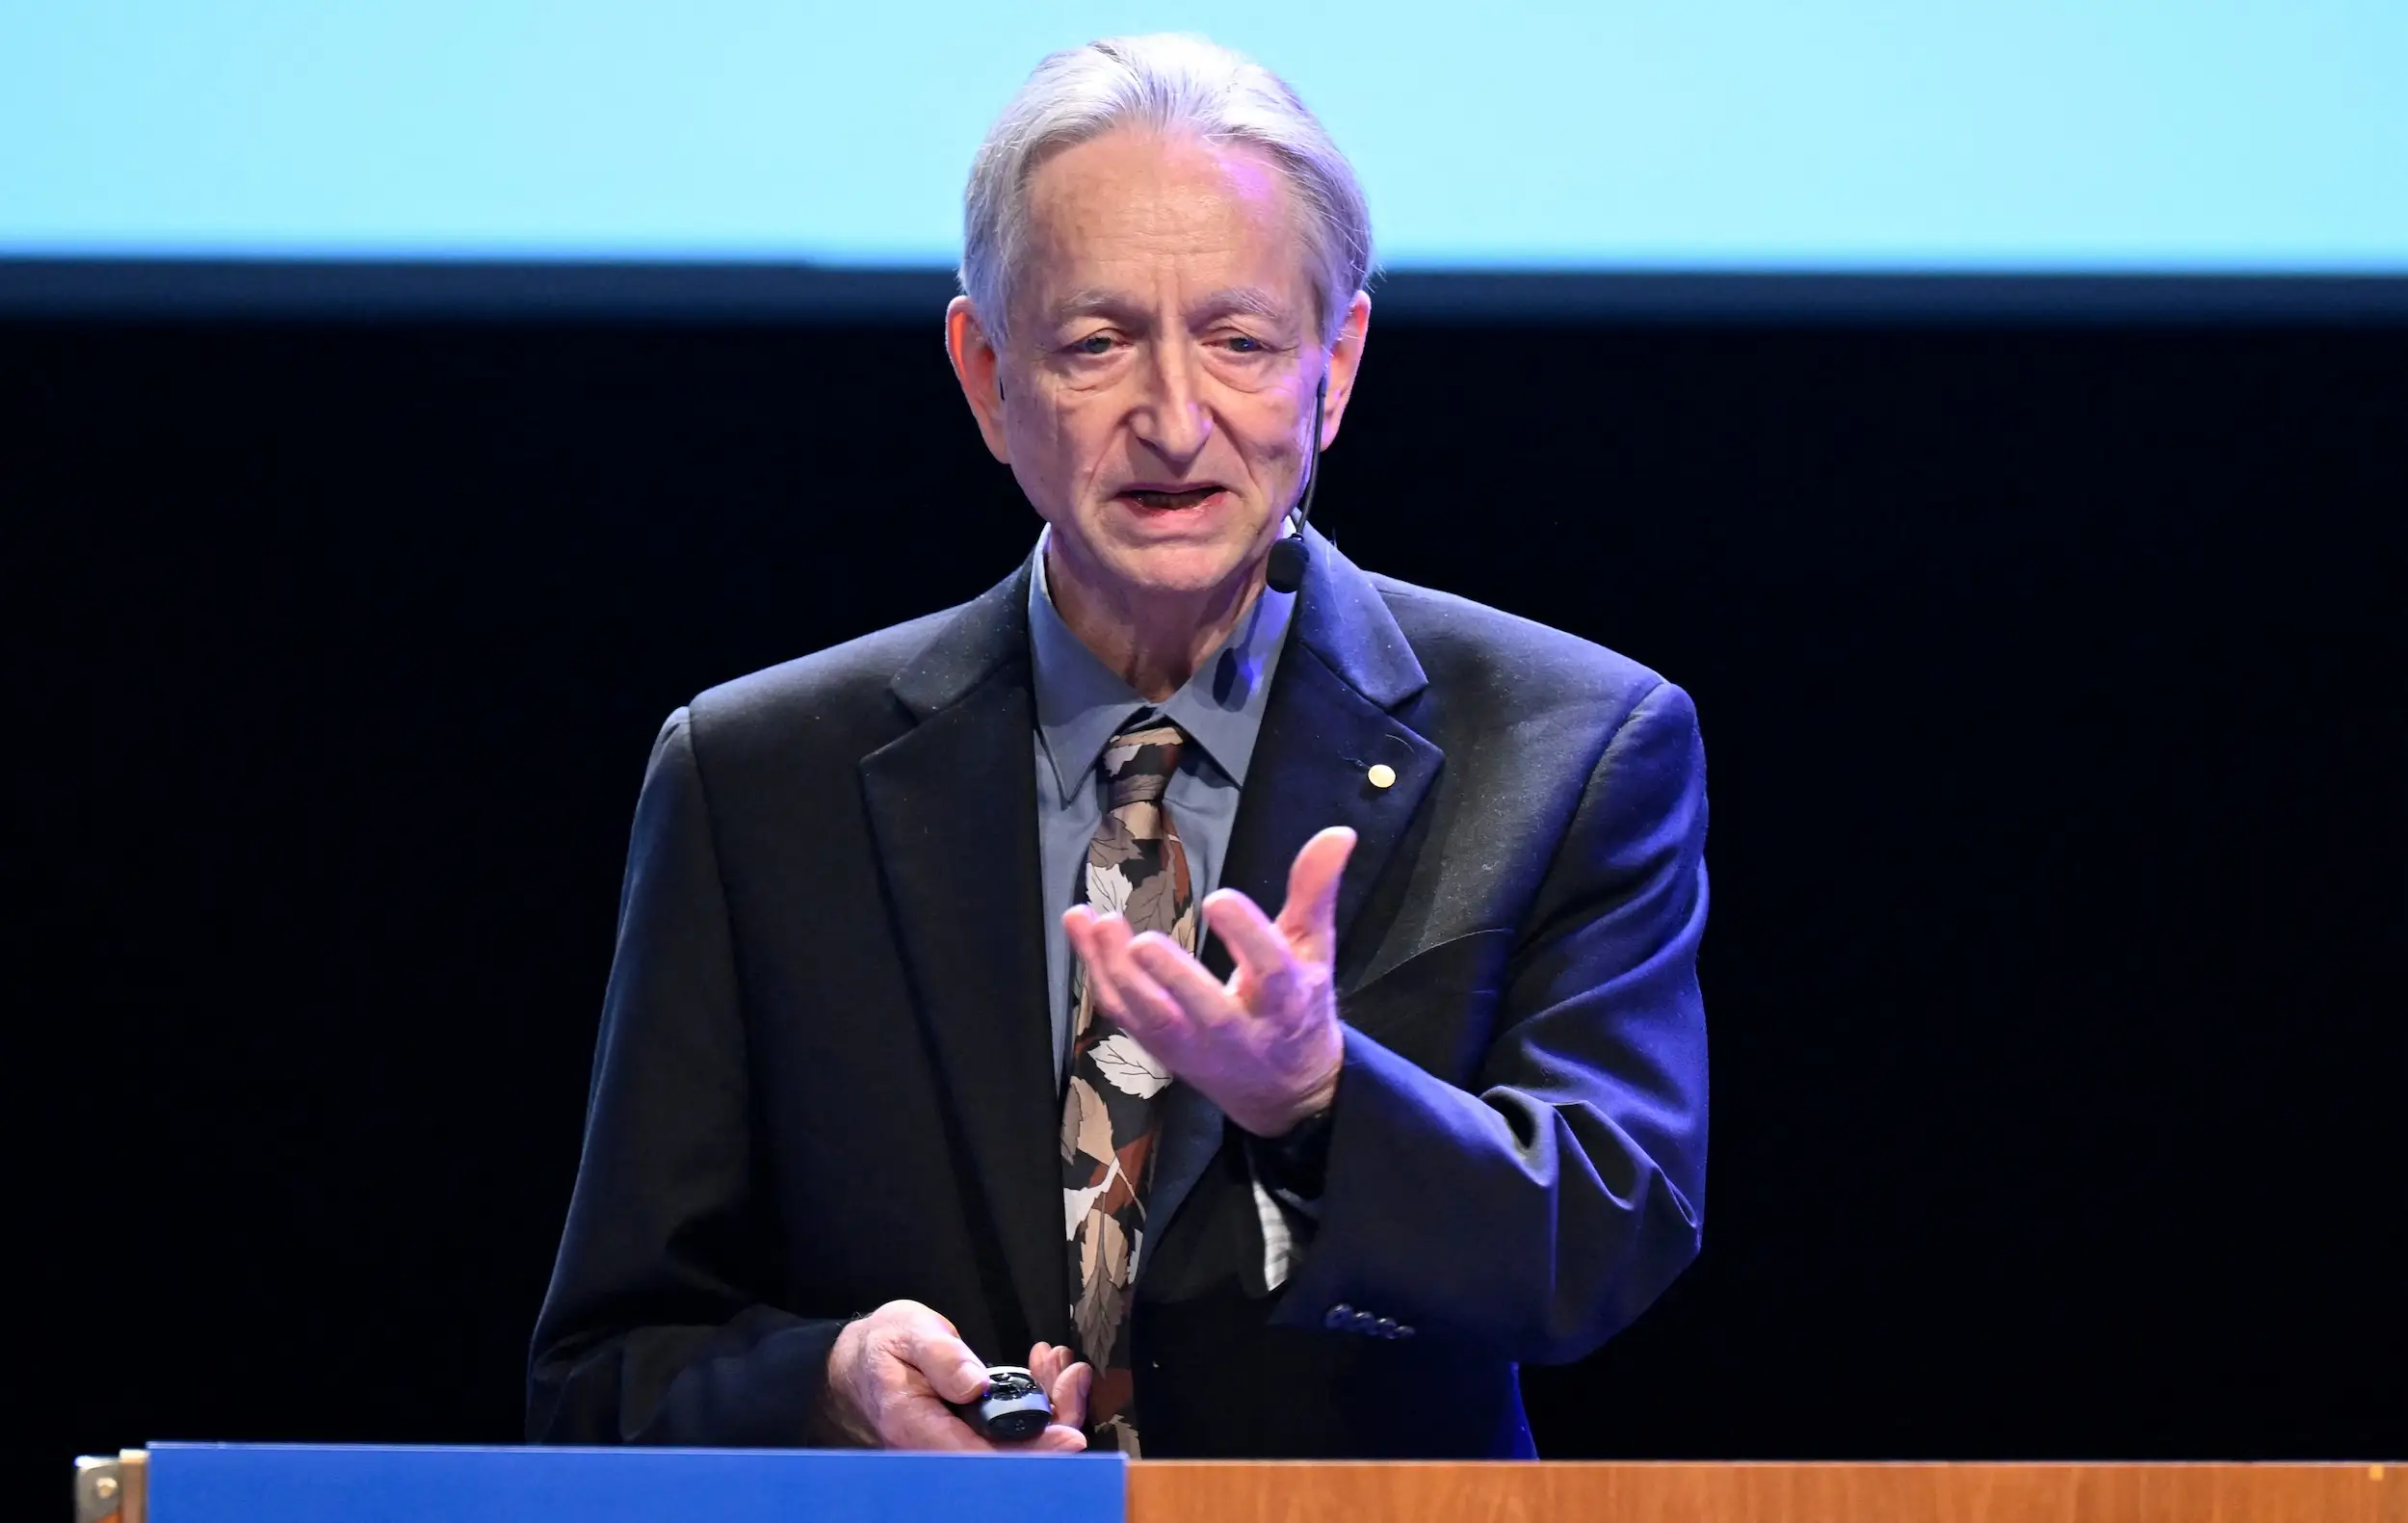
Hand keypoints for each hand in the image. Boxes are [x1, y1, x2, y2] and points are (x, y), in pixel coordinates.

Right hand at [814, 1300, 1092, 1450]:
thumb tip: (975, 1384)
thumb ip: (942, 1358)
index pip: (981, 1456)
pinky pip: (1012, 1431)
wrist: (862, 1361)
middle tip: (1074, 1373)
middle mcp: (938, 1448)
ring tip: (1062, 1363)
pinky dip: (1038, 1400)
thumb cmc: (884, 1346)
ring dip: (1052, 1404)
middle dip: (1054, 1417)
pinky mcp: (970, 1435)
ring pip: (1018, 1444)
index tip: (1069, 1437)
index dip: (1030, 1452)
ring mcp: (955, 1445)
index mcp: (916, 1427)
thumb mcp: (909, 1334)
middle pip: (1010, 1456)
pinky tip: (1045, 1369)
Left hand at [1063, 825, 1354, 1137]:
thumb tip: (1339, 833)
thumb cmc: (1299, 1005)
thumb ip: (1316, 891)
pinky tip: (1081, 926)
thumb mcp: (1315, 949)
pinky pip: (1124, 1013)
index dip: (1246, 936)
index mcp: (1285, 1000)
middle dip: (1172, 978)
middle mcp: (1239, 1030)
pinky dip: (1098, 973)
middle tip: (1142, 941)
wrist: (1283, 1090)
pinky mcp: (1159, 1047)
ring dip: (1121, 975)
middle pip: (1204, 1009)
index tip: (1219, 898)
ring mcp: (1194, 1045)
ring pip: (1153, 1018)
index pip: (1269, 969)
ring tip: (1099, 924)